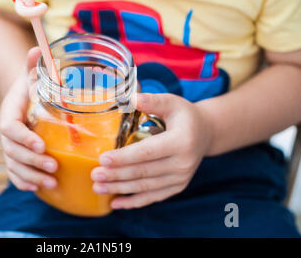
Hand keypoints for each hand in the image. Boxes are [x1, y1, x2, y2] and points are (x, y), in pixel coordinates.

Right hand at [0, 47, 57, 191]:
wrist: (21, 102)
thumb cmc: (30, 89)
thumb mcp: (32, 76)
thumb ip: (33, 66)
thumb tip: (38, 48)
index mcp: (8, 114)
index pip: (9, 129)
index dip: (24, 138)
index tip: (42, 146)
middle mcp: (6, 134)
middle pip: (12, 152)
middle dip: (32, 162)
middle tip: (54, 167)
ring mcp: (9, 148)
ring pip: (14, 166)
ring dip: (31, 176)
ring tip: (53, 182)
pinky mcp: (15, 157)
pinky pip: (14, 173)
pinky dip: (24, 182)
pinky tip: (39, 189)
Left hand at [91, 93, 212, 208]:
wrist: (206, 133)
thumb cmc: (184, 115)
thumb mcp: (172, 102)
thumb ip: (152, 100)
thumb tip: (131, 98)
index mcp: (181, 141)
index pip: (147, 152)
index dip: (124, 157)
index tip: (103, 159)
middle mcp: (183, 163)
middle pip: (143, 172)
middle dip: (116, 175)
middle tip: (94, 175)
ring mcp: (181, 178)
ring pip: (145, 187)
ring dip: (120, 189)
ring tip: (97, 187)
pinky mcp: (177, 186)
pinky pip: (153, 197)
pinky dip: (133, 202)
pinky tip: (115, 203)